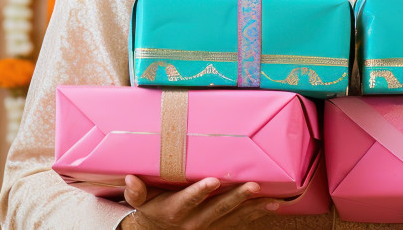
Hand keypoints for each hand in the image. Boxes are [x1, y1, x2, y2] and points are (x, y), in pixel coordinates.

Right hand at [118, 174, 280, 228]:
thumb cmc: (152, 209)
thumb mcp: (141, 201)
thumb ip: (136, 191)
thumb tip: (131, 178)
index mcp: (174, 211)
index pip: (188, 200)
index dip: (200, 191)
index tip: (212, 181)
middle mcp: (194, 222)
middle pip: (217, 208)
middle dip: (236, 198)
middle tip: (252, 186)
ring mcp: (209, 227)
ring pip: (233, 217)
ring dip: (252, 208)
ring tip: (270, 199)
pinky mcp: (219, 229)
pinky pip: (240, 222)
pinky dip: (256, 214)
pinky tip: (272, 205)